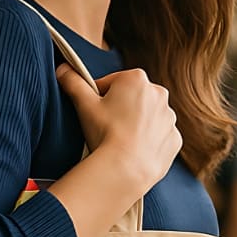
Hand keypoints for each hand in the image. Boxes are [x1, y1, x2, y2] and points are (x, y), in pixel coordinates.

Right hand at [56, 63, 181, 194]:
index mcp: (136, 78)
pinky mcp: (174, 138)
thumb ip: (73, 82)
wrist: (125, 169)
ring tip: (120, 141)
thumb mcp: (84, 104)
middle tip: (106, 128)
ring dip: (136, 125)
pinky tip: (134, 151)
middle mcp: (159, 93)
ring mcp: (169, 117)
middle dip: (120, 109)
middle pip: (132, 99)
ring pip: (147, 117)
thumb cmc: (104, 133)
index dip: (99, 98)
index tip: (95, 113)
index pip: (112, 84)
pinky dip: (149, 142)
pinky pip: (159, 136)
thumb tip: (62, 68)